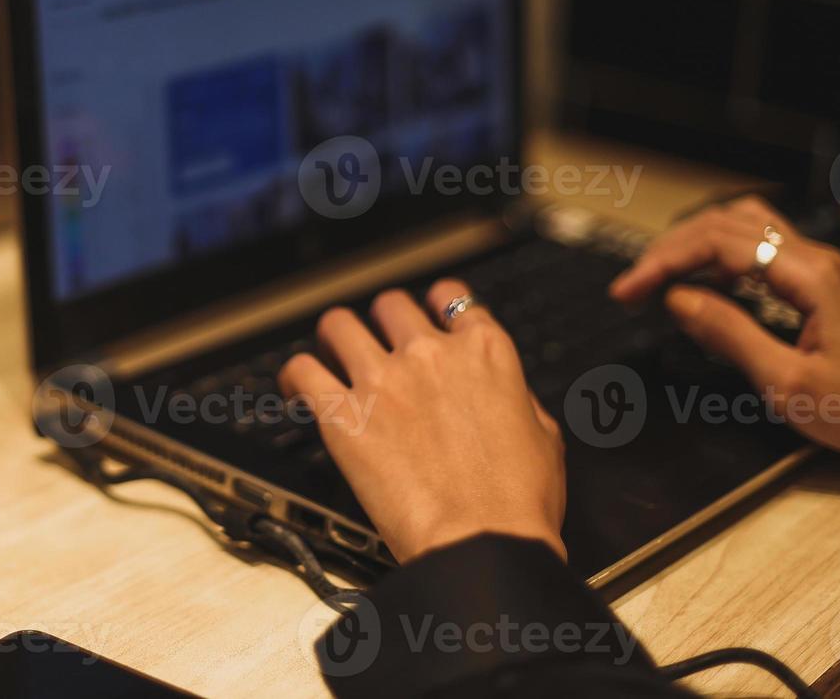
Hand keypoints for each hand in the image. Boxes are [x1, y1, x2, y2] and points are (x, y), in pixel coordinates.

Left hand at [278, 279, 565, 563]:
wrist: (484, 542)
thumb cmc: (518, 503)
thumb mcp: (545, 437)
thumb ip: (519, 399)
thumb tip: (507, 393)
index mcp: (485, 353)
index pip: (452, 298)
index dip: (434, 305)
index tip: (425, 315)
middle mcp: (430, 354)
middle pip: (391, 306)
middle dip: (382, 322)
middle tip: (376, 344)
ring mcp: (383, 379)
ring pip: (339, 325)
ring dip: (334, 338)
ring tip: (330, 356)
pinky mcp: (344, 414)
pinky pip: (302, 371)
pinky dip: (294, 376)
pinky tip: (297, 390)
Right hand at [610, 195, 839, 461]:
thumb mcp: (789, 384)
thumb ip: (730, 334)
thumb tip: (677, 300)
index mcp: (809, 276)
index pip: (718, 243)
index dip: (664, 261)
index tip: (628, 290)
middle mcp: (815, 259)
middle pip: (726, 223)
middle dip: (671, 248)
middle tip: (633, 284)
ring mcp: (820, 267)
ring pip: (744, 225)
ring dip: (695, 243)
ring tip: (663, 277)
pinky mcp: (820, 282)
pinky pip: (760, 247)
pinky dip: (720, 255)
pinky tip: (705, 283)